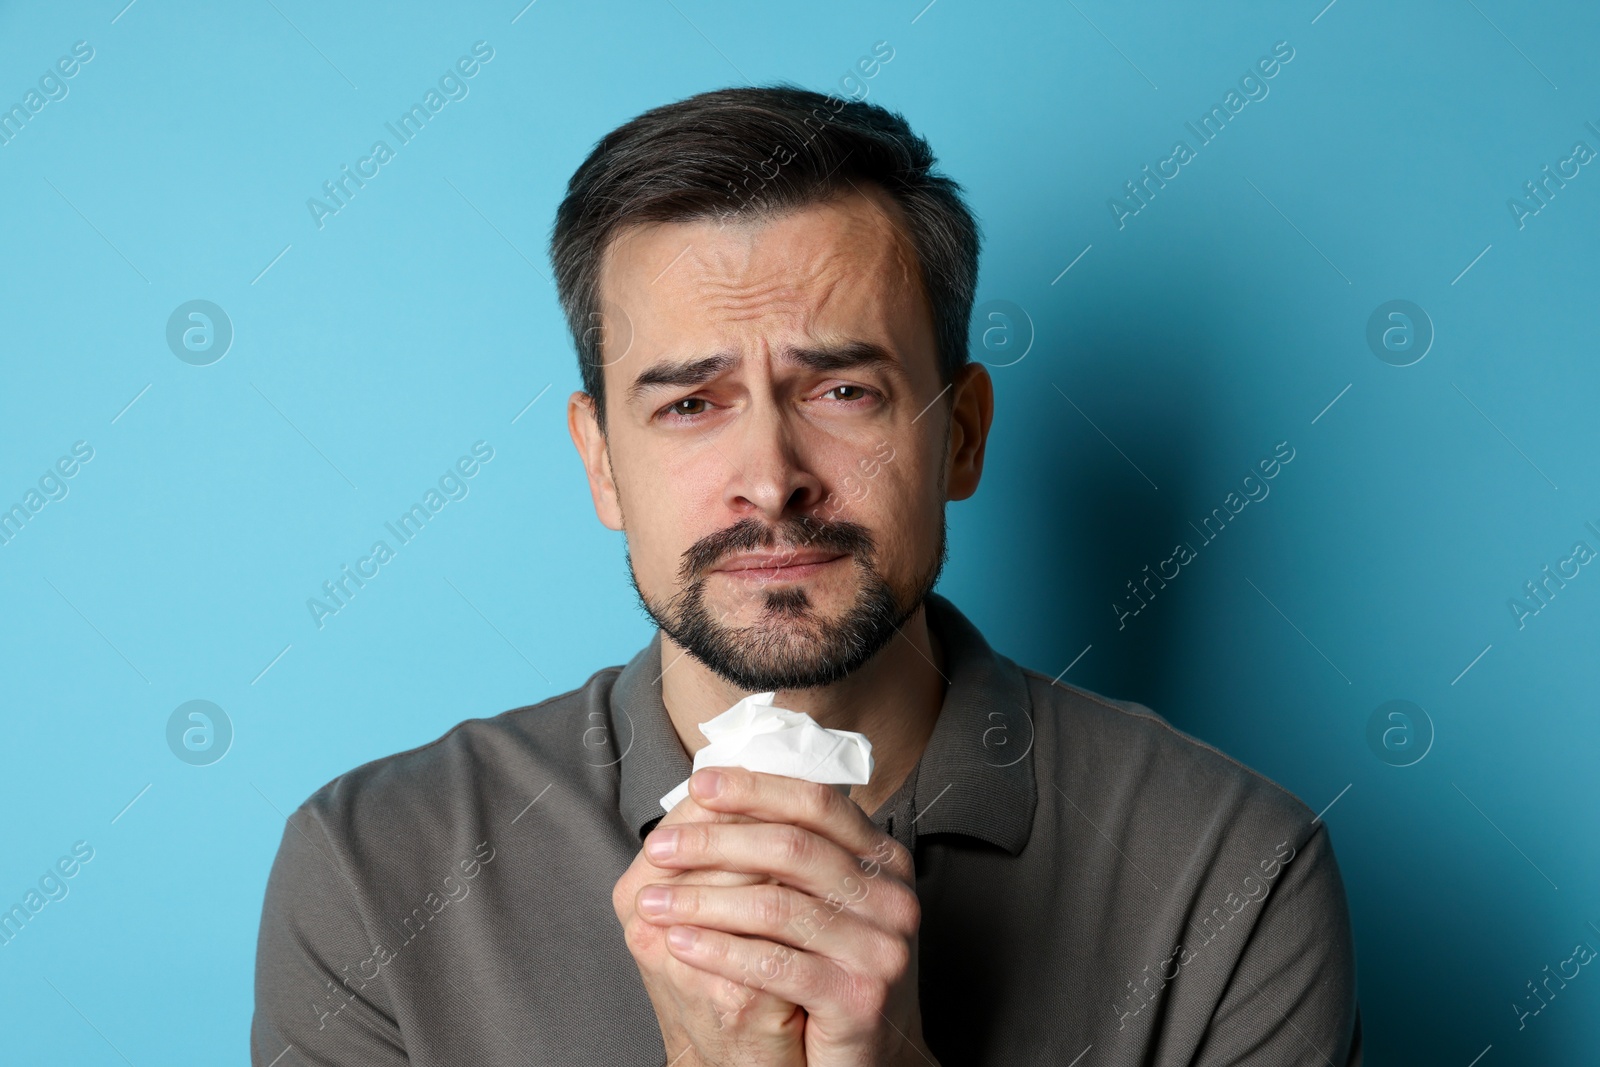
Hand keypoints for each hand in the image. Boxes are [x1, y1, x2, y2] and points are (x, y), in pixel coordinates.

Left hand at [638, 767, 938, 1066]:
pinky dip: (718, 950)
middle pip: (792, 848)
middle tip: (659, 846)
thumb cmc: (834, 972)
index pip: (817, 803)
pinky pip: (775, 964)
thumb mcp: (828, 901)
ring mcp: (882, 948)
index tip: (699, 784)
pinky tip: (680, 942)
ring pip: (776, 906)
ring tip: (654, 902)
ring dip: (702, 901)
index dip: (755, 788)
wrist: (869, 1059)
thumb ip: (794, 851)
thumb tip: (717, 796)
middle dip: (715, 842)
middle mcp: (892, 897)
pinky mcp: (859, 997)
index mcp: (884, 860)